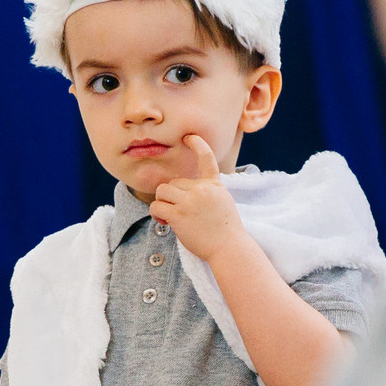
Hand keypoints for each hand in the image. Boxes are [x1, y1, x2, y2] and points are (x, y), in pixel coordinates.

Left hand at [149, 135, 245, 264]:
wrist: (229, 247)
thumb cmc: (225, 230)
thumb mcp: (222, 202)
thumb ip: (206, 192)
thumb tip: (182, 191)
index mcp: (213, 185)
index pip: (206, 158)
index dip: (197, 144)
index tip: (189, 137)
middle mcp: (201, 189)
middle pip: (173, 182)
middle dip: (172, 196)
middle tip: (177, 212)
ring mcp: (189, 201)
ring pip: (162, 191)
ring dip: (162, 203)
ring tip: (170, 216)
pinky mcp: (179, 215)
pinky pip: (157, 207)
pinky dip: (157, 214)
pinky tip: (165, 223)